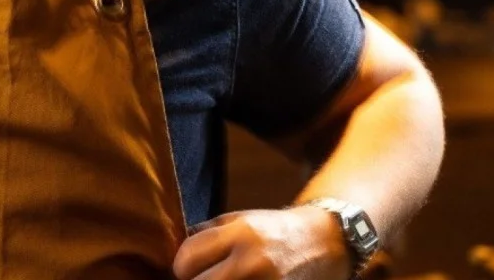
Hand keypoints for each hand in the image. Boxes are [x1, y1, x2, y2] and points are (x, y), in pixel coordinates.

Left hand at [172, 207, 349, 279]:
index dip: (181, 265)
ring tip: (220, 278)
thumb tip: (170, 254)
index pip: (186, 258)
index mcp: (240, 234)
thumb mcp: (237, 220)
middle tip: (202, 277)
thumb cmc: (272, 231)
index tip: (188, 266)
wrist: (323, 243)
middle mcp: (253, 262)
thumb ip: (204, 235)